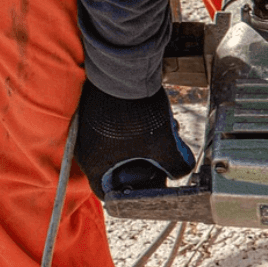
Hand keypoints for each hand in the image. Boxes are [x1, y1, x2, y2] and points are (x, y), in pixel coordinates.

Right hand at [75, 81, 195, 198]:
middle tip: (163, 161)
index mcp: (93, 162)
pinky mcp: (97, 112)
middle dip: (145, 167)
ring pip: (121, 147)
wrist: (124, 70)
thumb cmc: (136, 110)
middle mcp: (85, 147)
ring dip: (146, 146)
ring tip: (167, 135)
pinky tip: (158, 119)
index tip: (147, 190)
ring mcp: (89, 128)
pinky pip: (118, 130)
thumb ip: (175, 165)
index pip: (108, 193)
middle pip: (117, 170)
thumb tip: (182, 172)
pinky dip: (138, 130)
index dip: (131, 196)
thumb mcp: (163, 144)